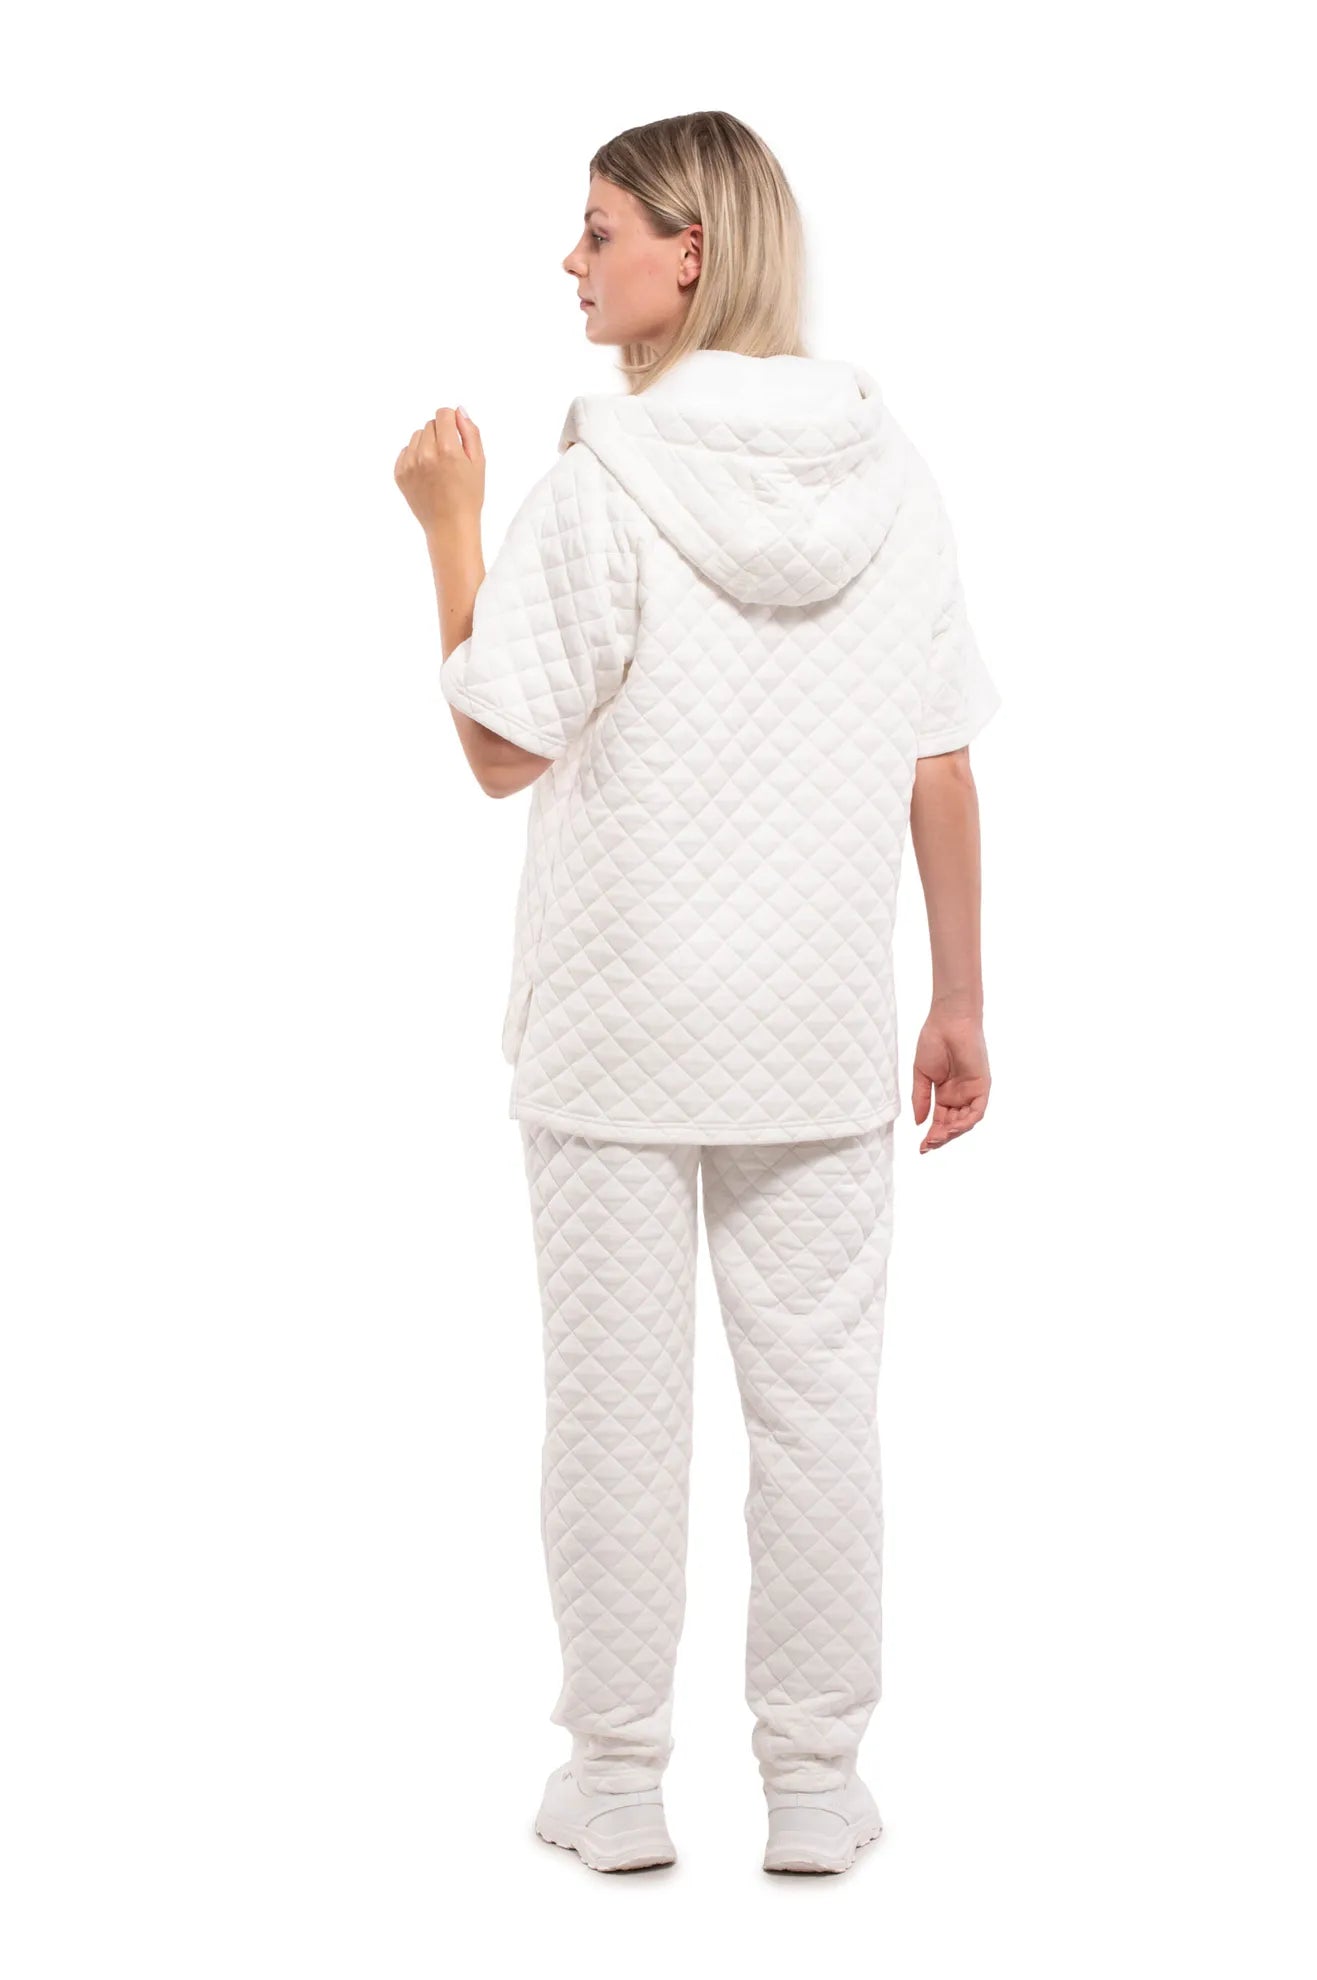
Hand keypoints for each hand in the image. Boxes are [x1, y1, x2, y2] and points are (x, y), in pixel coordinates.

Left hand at [394, 405, 484, 539]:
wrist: (450, 527)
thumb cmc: (468, 496)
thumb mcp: (479, 462)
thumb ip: (470, 432)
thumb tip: (459, 410)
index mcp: (447, 449)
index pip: (443, 413)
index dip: (452, 421)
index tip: (456, 434)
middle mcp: (425, 454)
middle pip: (429, 424)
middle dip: (440, 434)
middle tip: (450, 457)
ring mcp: (409, 464)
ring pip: (417, 436)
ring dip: (427, 444)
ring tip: (438, 466)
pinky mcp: (399, 474)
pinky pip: (406, 451)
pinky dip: (416, 457)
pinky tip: (427, 474)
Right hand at [911, 1007, 990, 1152]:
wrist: (947, 1021)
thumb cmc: (933, 1042)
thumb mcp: (921, 1075)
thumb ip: (920, 1099)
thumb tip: (918, 1123)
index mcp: (945, 1094)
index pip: (940, 1121)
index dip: (931, 1135)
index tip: (921, 1148)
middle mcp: (960, 1096)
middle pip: (953, 1125)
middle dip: (941, 1137)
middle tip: (928, 1145)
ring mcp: (972, 1091)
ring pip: (966, 1121)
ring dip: (952, 1133)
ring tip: (937, 1138)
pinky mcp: (983, 1086)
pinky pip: (977, 1110)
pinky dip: (966, 1121)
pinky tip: (952, 1127)